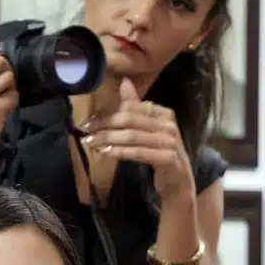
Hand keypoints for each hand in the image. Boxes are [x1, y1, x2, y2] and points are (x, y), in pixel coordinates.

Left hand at [81, 79, 194, 199]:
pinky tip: (105, 153)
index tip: (90, 121)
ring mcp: (169, 142)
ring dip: (108, 139)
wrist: (178, 182)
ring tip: (90, 142)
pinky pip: (138, 153)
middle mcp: (168, 125)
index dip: (108, 113)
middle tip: (85, 131)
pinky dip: (120, 152)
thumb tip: (124, 82)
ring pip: (132, 136)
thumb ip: (136, 108)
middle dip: (105, 125)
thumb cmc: (161, 155)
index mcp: (164, 114)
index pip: (132, 108)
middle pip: (130, 120)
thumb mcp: (148, 130)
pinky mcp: (168, 159)